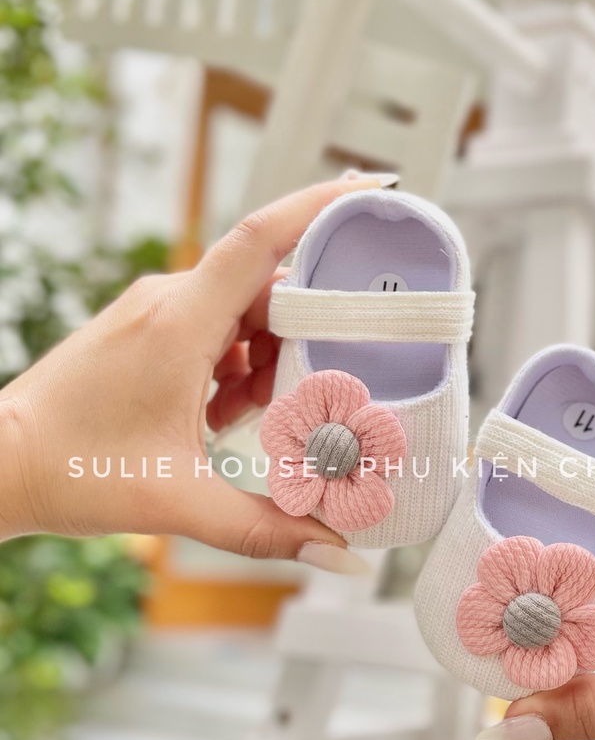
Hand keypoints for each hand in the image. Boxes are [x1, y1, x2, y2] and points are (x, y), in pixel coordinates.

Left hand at [0, 177, 381, 572]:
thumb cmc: (73, 471)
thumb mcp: (181, 502)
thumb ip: (270, 528)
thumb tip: (343, 553)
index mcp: (179, 324)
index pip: (260, 239)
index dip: (321, 206)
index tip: (377, 186)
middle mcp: (169, 300)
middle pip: (270, 288)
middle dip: (303, 336)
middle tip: (306, 393)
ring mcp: (156, 309)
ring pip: (247, 310)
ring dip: (267, 358)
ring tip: (242, 417)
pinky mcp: (150, 325)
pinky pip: (218, 325)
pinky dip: (237, 363)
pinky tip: (219, 412)